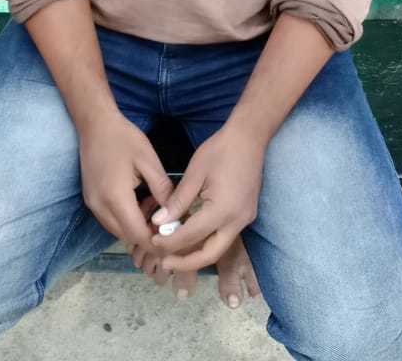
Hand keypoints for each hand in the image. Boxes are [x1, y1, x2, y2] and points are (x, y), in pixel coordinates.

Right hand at [78, 110, 174, 247]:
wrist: (96, 124)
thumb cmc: (124, 138)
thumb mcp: (149, 160)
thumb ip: (162, 189)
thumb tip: (175, 212)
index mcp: (115, 197)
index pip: (137, 235)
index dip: (156, 242)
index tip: (174, 236)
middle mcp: (100, 207)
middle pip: (127, 237)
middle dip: (148, 234)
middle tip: (168, 218)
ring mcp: (93, 205)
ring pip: (118, 230)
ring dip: (137, 226)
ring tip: (154, 204)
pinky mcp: (91, 200)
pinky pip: (110, 220)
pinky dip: (126, 218)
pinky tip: (139, 200)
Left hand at [146, 123, 265, 272]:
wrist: (249, 137)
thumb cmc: (220, 150)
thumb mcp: (195, 172)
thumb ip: (178, 200)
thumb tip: (159, 223)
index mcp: (222, 210)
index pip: (191, 236)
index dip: (170, 242)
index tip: (152, 241)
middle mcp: (237, 221)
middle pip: (210, 255)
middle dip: (185, 263)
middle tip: (163, 263)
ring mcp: (244, 219)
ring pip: (218, 249)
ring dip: (196, 255)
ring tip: (173, 254)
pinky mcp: (245, 215)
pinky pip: (224, 236)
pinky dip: (206, 242)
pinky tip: (191, 237)